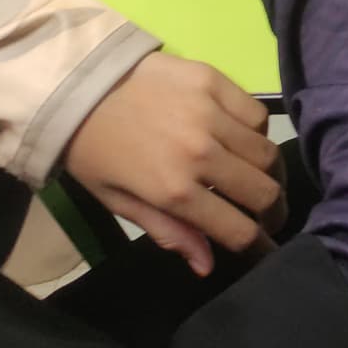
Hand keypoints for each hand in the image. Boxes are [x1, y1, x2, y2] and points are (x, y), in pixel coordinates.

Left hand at [63, 52, 285, 277]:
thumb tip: (207, 266)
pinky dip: (257, 133)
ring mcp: (211, 113)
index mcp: (173, 190)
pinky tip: (241, 138)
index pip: (239, 229)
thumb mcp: (118, 201)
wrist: (75, 87)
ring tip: (258, 178)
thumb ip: (168, 231)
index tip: (265, 249)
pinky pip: (258, 114)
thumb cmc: (94, 151)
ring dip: (268, 174)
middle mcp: (200, 153)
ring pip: (268, 152)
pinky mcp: (214, 81)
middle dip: (273, 212)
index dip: (259, 247)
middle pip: (265, 191)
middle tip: (267, 215)